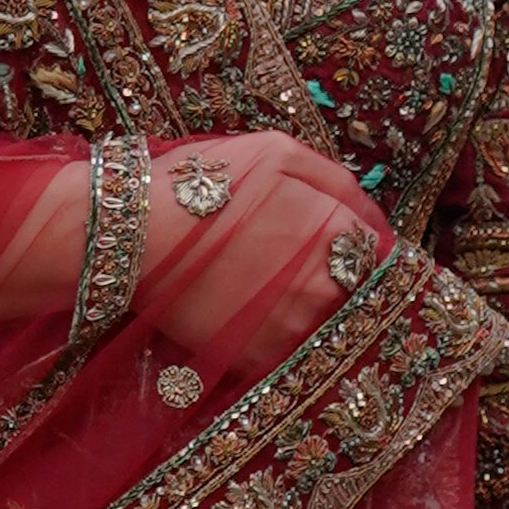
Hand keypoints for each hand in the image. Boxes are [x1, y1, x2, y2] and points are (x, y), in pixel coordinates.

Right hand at [141, 132, 388, 383]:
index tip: (323, 236)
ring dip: (303, 306)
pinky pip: (283, 349)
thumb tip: (371, 213)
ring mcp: (292, 326)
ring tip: (261, 284)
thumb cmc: (204, 184)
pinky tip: (245, 309)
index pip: (372, 245)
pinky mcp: (258, 356)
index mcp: (335, 233)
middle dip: (331, 273)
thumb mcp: (275, 152)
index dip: (350, 238)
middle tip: (286, 259)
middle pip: (352, 287)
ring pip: (321, 321)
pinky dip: (272, 333)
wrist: (135, 237)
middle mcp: (324, 285)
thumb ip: (334, 178)